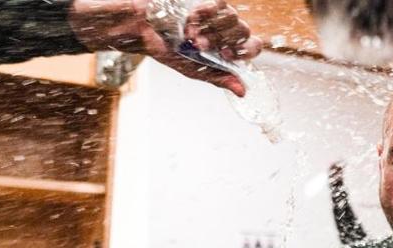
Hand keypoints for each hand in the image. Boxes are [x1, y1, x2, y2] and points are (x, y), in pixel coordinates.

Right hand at [68, 0, 262, 96]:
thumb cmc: (164, 48)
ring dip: (211, 28)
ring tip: (190, 33)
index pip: (253, 46)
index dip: (246, 50)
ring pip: (233, 17)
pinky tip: (192, 17)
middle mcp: (223, 29)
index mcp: (224, 47)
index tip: (227, 54)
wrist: (140, 26)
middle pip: (244, 30)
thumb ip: (218, 78)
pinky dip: (207, 12)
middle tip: (199, 44)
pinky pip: (221, 4)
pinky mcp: (205, 1)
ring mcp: (214, 13)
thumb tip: (243, 92)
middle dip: (221, 40)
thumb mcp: (192, 69)